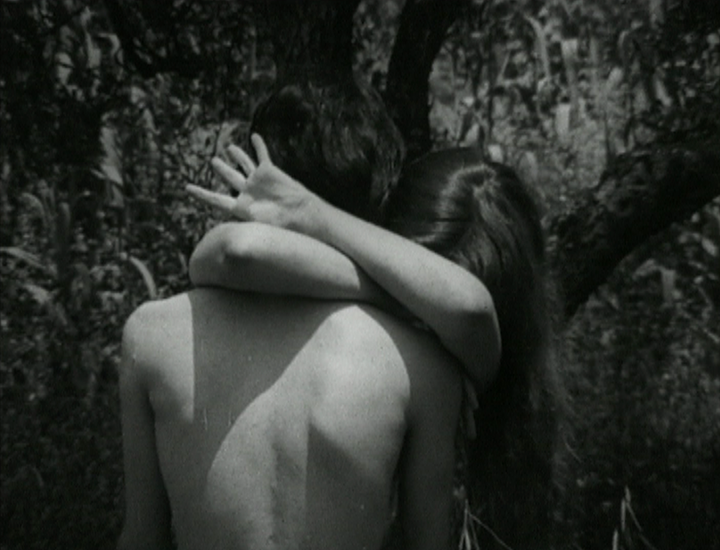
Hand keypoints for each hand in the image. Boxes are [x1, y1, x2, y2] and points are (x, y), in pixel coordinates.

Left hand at [187, 134, 321, 232]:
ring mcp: (259, 181)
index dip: (202, 194)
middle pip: (231, 177)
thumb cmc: (280, 226)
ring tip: (229, 148)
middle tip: (213, 161)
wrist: (300, 214)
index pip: (216, 199)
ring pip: (244, 164)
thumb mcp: (255, 230)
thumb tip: (224, 247)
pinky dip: (259, 146)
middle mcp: (248, 192)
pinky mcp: (270, 171)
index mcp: (241, 208)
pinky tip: (255, 137)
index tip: (187, 188)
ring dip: (237, 155)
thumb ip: (240, 233)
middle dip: (222, 169)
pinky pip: (262, 155)